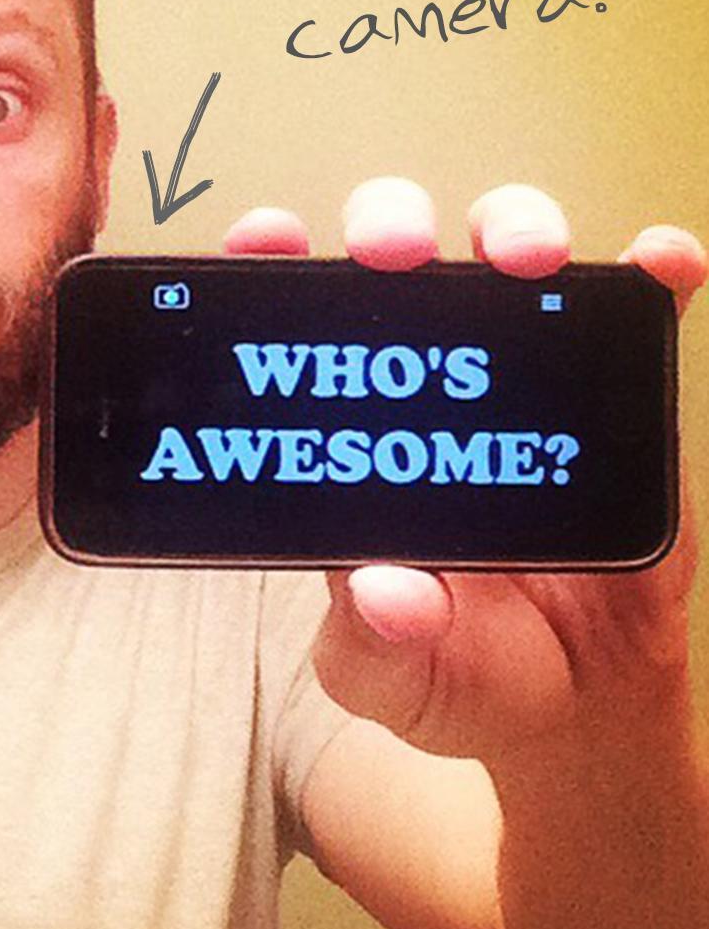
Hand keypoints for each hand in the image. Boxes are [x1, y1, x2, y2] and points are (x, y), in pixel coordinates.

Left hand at [225, 180, 705, 764]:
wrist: (579, 705)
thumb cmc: (460, 672)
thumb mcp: (391, 679)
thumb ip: (369, 644)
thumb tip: (382, 593)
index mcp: (344, 427)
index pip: (293, 319)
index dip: (270, 262)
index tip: (264, 241)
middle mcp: (425, 380)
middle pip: (399, 256)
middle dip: (389, 223)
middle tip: (394, 254)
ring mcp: (524, 373)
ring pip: (507, 253)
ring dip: (514, 227)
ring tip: (528, 260)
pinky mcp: (616, 389)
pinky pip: (639, 308)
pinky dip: (655, 273)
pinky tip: (663, 265)